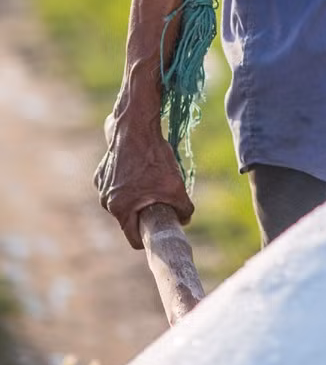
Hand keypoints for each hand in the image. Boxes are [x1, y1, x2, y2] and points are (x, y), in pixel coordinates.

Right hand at [94, 113, 193, 249]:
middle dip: (145, 212)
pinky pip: (119, 185)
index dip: (149, 238)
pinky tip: (142, 166)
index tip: (160, 229)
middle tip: (161, 199)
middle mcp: (106, 200)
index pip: (134, 238)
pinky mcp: (103, 171)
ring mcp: (102, 185)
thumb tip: (184, 220)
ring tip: (152, 178)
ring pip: (124, 201)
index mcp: (120, 209)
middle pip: (129, 218)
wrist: (136, 126)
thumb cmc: (154, 158)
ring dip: (138, 196)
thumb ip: (183, 209)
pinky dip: (130, 181)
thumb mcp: (176, 187)